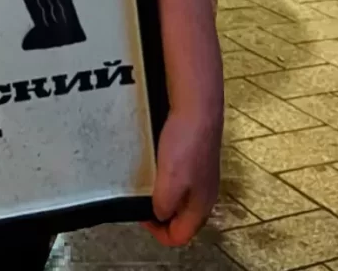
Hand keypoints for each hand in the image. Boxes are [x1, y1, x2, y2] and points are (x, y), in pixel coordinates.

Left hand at [144, 106, 221, 246]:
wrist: (197, 108)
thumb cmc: (186, 144)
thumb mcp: (170, 180)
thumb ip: (164, 204)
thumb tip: (159, 215)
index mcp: (200, 206)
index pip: (180, 236)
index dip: (158, 232)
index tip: (140, 215)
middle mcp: (204, 194)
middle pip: (180, 218)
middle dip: (158, 213)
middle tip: (139, 198)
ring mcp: (201, 175)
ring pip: (179, 196)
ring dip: (160, 193)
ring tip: (143, 180)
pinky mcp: (195, 157)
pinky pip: (178, 177)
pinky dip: (164, 176)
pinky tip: (153, 163)